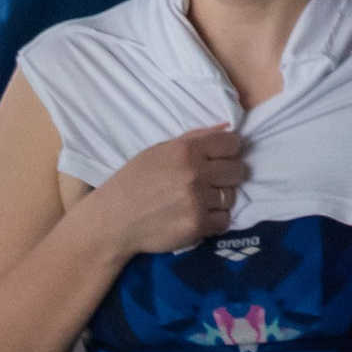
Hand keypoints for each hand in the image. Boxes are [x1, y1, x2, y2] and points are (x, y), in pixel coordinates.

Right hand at [97, 125, 250, 259]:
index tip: (217, 161)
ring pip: (232, 197)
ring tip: (197, 202)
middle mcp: (195, 173)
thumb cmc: (133, 182)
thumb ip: (194, 138)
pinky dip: (213, 221)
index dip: (228, 152)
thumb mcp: (158, 151)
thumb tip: (228, 126)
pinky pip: (224, 221)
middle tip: (208, 184)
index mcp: (186, 150)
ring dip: (218, 201)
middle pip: (238, 171)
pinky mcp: (197, 225)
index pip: (233, 143)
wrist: (112, 221)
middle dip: (227, 177)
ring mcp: (197, 201)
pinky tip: (195, 218)